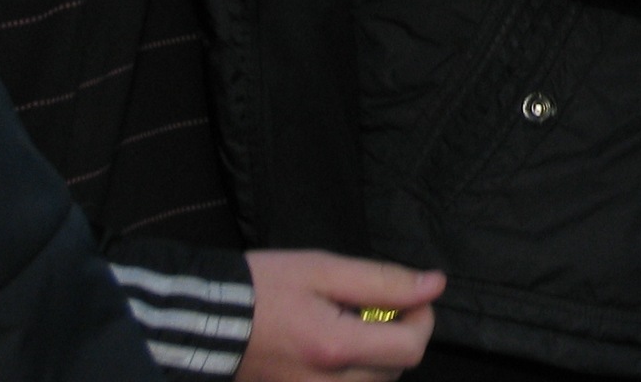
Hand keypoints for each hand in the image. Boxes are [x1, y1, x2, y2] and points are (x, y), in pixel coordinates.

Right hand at [238, 251, 443, 381]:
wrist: (204, 320)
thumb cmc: (264, 287)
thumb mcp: (325, 270)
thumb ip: (384, 281)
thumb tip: (435, 286)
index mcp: (335, 348)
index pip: (411, 348)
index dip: (421, 317)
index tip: (406, 297)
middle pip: (396, 369)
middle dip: (398, 335)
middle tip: (373, 306)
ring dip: (377, 355)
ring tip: (350, 324)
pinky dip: (353, 371)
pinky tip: (336, 346)